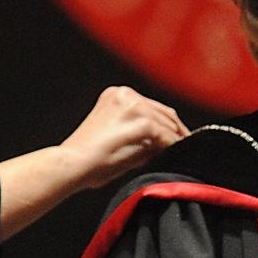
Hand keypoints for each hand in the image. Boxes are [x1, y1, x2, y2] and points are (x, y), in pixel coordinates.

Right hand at [57, 85, 188, 189]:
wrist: (73, 164)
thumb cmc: (87, 158)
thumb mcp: (112, 133)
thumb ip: (135, 131)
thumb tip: (162, 142)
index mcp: (117, 94)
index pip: (151, 107)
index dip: (167, 124)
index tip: (177, 137)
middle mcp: (127, 94)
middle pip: (164, 113)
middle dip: (176, 132)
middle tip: (184, 147)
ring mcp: (136, 107)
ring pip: (168, 125)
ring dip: (174, 141)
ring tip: (178, 155)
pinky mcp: (144, 123)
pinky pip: (168, 138)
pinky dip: (173, 148)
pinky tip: (175, 157)